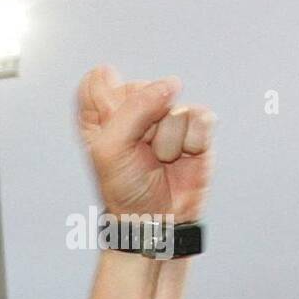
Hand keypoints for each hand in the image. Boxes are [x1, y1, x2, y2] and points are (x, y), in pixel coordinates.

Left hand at [77, 65, 215, 222]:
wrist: (159, 217)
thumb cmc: (126, 187)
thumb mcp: (110, 149)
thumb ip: (133, 109)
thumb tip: (171, 83)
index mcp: (100, 114)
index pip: (98, 81)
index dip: (109, 108)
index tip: (112, 136)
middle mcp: (133, 109)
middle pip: (140, 89)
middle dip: (141, 126)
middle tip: (139, 154)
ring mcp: (166, 115)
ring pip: (171, 107)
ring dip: (166, 142)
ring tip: (160, 161)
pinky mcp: (196, 125)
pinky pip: (200, 117)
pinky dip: (192, 143)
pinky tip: (183, 157)